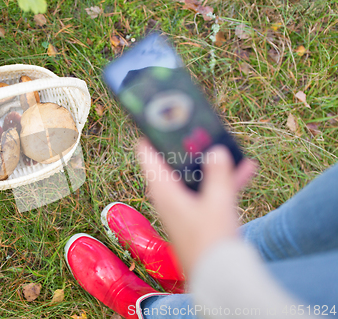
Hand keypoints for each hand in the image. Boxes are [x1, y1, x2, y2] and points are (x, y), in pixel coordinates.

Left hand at [137, 139, 256, 273]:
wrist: (217, 276)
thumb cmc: (210, 241)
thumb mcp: (218, 202)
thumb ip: (218, 174)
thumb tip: (217, 151)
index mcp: (163, 188)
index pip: (146, 153)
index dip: (150, 132)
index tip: (158, 115)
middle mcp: (167, 195)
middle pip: (172, 160)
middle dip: (187, 145)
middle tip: (199, 126)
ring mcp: (181, 204)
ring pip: (192, 175)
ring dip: (210, 162)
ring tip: (228, 145)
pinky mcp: (195, 214)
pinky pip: (206, 190)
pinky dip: (221, 181)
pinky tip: (245, 169)